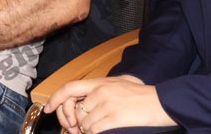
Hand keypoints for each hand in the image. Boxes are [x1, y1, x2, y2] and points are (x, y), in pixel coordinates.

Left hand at [47, 75, 175, 133]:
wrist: (162, 102)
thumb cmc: (144, 94)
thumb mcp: (121, 83)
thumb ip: (103, 88)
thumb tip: (88, 98)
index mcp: (101, 82)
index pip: (69, 87)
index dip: (55, 99)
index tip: (48, 108)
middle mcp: (100, 91)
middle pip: (74, 110)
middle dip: (71, 122)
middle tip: (75, 129)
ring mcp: (106, 104)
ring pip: (83, 123)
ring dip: (86, 130)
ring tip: (96, 129)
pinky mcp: (114, 118)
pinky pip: (93, 130)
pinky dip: (93, 133)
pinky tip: (101, 131)